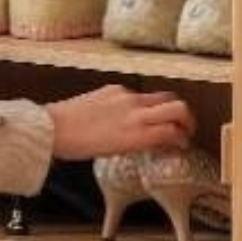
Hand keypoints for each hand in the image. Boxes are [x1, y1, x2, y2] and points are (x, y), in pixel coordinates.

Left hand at [45, 85, 194, 160]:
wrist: (53, 127)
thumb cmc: (81, 147)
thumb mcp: (117, 152)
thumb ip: (142, 142)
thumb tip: (160, 140)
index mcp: (137, 133)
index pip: (174, 131)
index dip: (184, 138)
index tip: (183, 144)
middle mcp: (136, 112)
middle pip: (178, 107)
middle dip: (188, 118)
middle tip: (186, 128)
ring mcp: (126, 97)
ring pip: (161, 97)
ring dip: (169, 108)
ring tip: (164, 119)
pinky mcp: (115, 88)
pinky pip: (138, 94)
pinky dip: (143, 104)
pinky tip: (130, 113)